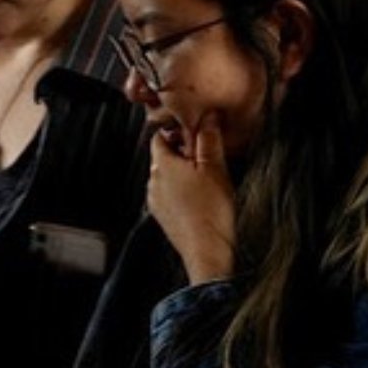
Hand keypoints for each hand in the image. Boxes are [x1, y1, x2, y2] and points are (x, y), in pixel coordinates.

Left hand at [148, 113, 235, 283]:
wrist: (207, 251)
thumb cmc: (211, 210)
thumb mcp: (215, 167)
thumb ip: (209, 139)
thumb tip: (208, 116)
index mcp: (162, 165)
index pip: (159, 137)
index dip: (176, 131)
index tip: (195, 133)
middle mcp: (153, 181)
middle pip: (163, 157)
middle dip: (182, 152)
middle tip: (206, 155)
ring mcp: (155, 201)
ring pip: (166, 177)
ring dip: (182, 173)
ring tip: (206, 178)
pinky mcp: (162, 217)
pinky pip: (169, 196)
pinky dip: (181, 192)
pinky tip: (200, 198)